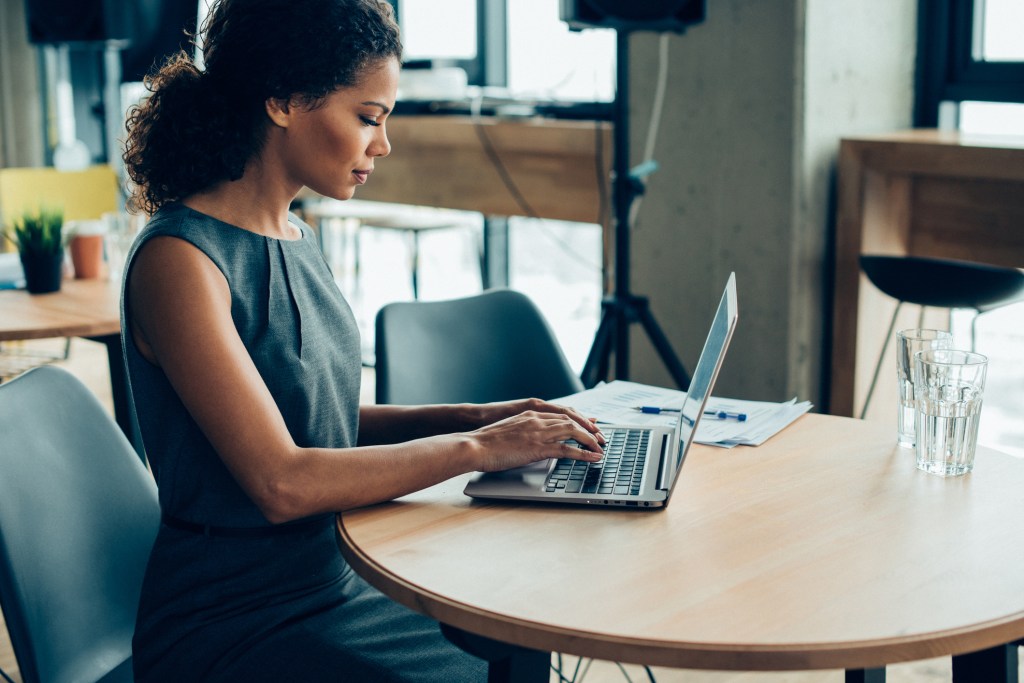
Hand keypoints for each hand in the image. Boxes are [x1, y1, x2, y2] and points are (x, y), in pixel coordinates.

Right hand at [467, 409, 604, 472]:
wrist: (474, 445)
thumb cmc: (486, 442)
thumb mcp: (508, 431)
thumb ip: (522, 431)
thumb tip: (529, 440)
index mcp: (530, 415)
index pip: (561, 414)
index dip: (578, 420)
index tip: (589, 426)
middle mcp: (537, 420)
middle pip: (571, 420)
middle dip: (588, 429)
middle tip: (600, 438)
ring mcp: (538, 433)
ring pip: (573, 432)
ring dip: (590, 440)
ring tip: (601, 448)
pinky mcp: (538, 447)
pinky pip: (568, 449)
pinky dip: (584, 454)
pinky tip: (593, 458)